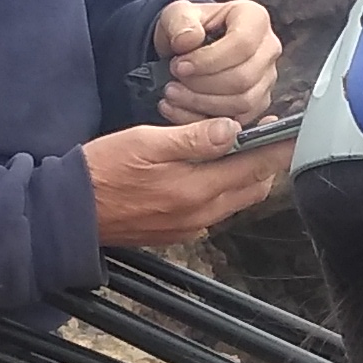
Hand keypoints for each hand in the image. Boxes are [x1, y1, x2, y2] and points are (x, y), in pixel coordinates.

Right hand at [82, 117, 285, 244]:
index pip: (254, 167)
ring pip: (234, 199)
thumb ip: (192, 138)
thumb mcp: (145, 142)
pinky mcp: (176, 231)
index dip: (278, 147)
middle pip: (251, 187)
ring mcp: (189, 226)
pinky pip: (213, 209)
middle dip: (264, 161)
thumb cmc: (101, 172)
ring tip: (238, 146)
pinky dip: (221, 188)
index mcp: (196, 189)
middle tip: (266, 133)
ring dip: (243, 174)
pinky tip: (207, 170)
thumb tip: (231, 130)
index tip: (294, 131)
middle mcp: (200, 214)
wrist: (68, 214)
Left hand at [154, 0, 283, 128]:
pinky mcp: (259, 103)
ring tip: (174, 95)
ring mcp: (267, 78)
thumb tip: (188, 40)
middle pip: (243, 78)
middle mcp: (269, 49)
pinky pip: (238, 120)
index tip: (179, 66)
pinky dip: (206, 120)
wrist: (190, 47)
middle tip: (172, 84)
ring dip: (203, 104)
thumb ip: (180, 22)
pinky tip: (181, 110)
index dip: (208, 60)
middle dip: (202, 86)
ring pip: (243, 103)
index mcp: (255, 19)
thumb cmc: (188, 28)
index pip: (242, 44)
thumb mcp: (177, 15)